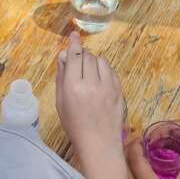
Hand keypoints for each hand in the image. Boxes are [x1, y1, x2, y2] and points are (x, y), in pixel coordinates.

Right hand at [56, 31, 124, 156]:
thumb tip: (63, 56)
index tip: (74, 35)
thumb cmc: (75, 125)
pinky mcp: (118, 90)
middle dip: (82, 55)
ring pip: (101, 61)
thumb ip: (61, 77)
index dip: (74, 43)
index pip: (74, 56)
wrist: (98, 143)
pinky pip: (111, 71)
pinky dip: (104, 70)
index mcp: (73, 86)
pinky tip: (99, 79)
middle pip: (87, 56)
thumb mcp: (60, 102)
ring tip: (89, 72)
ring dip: (94, 62)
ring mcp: (107, 86)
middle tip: (78, 63)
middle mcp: (91, 83)